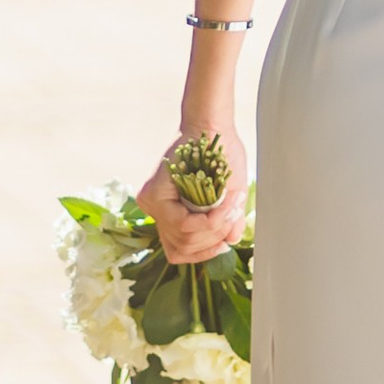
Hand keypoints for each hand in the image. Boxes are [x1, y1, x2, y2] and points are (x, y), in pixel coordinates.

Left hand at [138, 126, 250, 260]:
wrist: (215, 130)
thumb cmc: (222, 159)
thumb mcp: (229, 198)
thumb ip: (226, 222)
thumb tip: (230, 241)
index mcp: (170, 213)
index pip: (179, 251)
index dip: (204, 253)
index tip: (224, 242)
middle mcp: (156, 211)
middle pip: (183, 249)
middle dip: (214, 239)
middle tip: (232, 217)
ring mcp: (151, 204)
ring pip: (184, 239)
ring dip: (215, 228)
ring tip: (231, 209)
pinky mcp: (153, 195)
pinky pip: (182, 225)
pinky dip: (207, 221)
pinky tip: (221, 210)